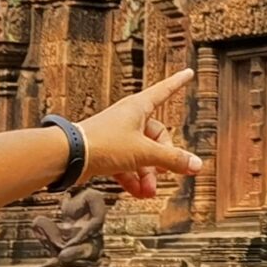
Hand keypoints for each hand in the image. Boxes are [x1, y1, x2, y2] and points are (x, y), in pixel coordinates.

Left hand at [78, 69, 201, 199]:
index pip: (164, 91)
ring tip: (149, 192)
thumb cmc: (104, 144)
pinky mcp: (106, 152)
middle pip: (156, 136)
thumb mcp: (145, 153)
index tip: (188, 73)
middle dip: (161, 160)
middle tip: (164, 175)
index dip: (178, 83)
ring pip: (141, 154)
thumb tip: (196, 165)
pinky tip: (138, 194)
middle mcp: (128, 118)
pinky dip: (133, 179)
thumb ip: (172, 160)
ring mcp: (116, 135)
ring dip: (147, 175)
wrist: (70, 156)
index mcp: (138, 107)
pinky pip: (126, 165)